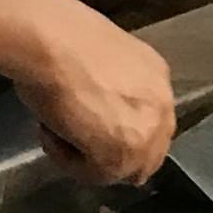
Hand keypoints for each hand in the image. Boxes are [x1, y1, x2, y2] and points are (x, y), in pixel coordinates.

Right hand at [0, 0, 175, 184]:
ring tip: (56, 129)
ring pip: (124, 167)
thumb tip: (102, 104)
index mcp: (158, 77)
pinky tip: (50, 132)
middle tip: (73, 136)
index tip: (87, 123)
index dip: (119, 129)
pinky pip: (97, 175)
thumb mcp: (104, 59)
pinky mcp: (122, 155)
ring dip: (90, 156)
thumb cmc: (61, 37)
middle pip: (147, 151)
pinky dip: (69, 161)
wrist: (49, 39)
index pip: (150, 121)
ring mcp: (147, 134)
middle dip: (111, 151)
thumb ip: (115, 86)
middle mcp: (163, 106)